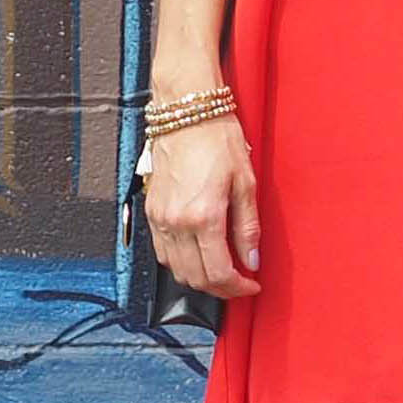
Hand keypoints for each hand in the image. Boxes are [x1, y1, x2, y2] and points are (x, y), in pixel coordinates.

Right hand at [143, 117, 260, 300]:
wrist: (187, 113)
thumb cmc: (217, 140)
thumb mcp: (245, 183)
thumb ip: (248, 227)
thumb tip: (251, 260)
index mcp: (203, 217)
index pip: (218, 273)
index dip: (237, 288)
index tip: (250, 285)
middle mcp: (177, 222)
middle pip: (195, 278)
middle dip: (220, 289)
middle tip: (238, 281)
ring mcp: (160, 218)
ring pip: (175, 270)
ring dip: (198, 278)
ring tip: (220, 270)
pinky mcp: (150, 211)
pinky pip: (161, 252)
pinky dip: (179, 262)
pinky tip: (197, 254)